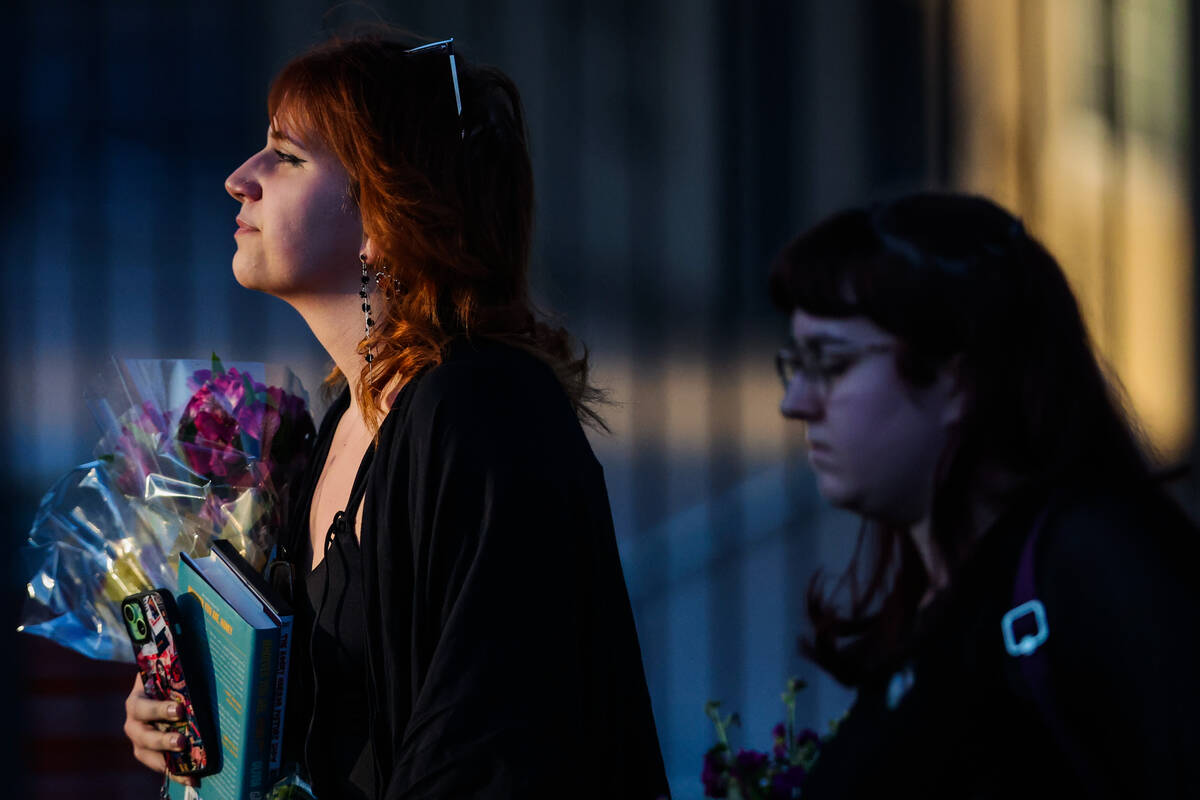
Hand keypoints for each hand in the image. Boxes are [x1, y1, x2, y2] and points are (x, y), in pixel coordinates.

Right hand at [122, 673, 199, 787]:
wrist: (164, 685)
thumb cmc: (171, 676)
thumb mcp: (173, 670)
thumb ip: (184, 669)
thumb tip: (218, 660)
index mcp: (138, 699)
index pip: (141, 706)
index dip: (158, 710)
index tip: (180, 710)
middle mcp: (135, 722)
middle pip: (143, 736)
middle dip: (162, 740)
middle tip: (182, 742)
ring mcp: (141, 740)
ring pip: (148, 755)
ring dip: (167, 762)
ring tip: (189, 770)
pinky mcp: (151, 753)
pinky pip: (161, 766)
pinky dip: (176, 774)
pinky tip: (192, 779)